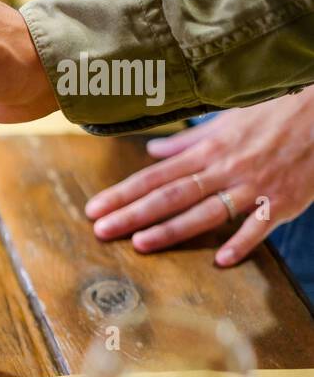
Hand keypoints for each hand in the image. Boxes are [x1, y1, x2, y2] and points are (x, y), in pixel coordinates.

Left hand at [84, 89, 313, 266]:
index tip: (94, 209)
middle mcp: (224, 168)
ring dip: (173, 229)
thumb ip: (189, 140)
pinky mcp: (283, 200)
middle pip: (170, 195)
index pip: (154, 177)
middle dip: (133, 213)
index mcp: (207, 151)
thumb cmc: (273, 115)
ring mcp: (252, 185)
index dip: (122, 193)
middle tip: (101, 230)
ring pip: (206, 211)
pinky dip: (242, 242)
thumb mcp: (227, 121)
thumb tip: (154, 150)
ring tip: (140, 244)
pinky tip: (220, 260)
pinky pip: (259, 224)